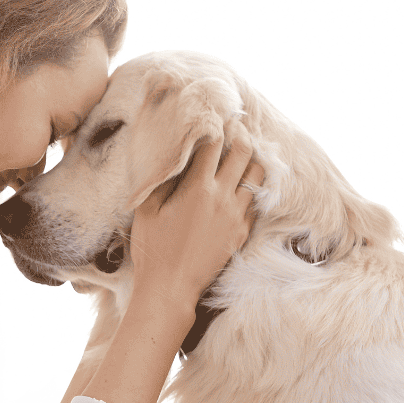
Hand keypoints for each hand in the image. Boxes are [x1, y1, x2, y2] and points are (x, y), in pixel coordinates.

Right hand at [128, 122, 262, 310]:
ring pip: (257, 176)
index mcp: (198, 188)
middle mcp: (223, 198)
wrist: (171, 288)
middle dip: (239, 134)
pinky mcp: (242, 233)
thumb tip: (171, 154)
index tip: (213, 114)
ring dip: (251, 159)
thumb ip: (161, 178)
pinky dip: (251, 186)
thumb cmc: (152, 248)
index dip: (214, 125)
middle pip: (243, 153)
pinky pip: (255, 201)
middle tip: (234, 125)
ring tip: (242, 152)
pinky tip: (243, 183)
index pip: (213, 144)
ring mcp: (236, 216)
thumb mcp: (147, 209)